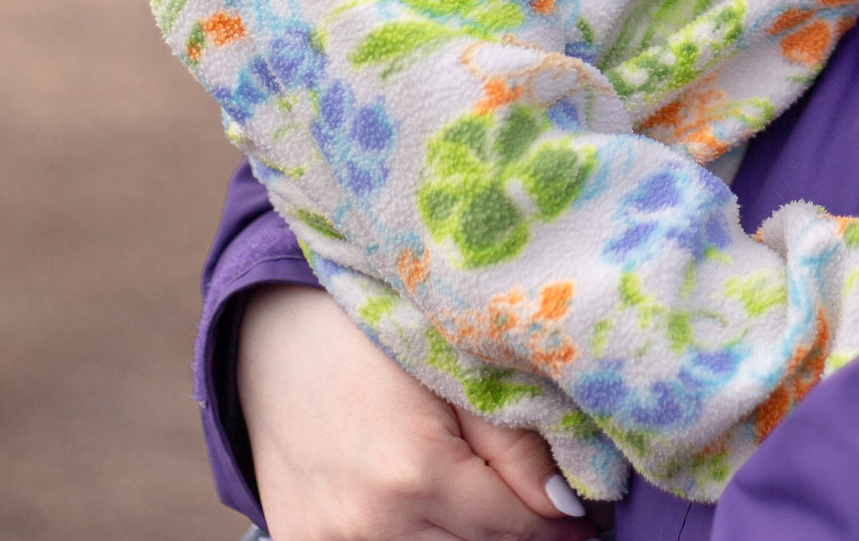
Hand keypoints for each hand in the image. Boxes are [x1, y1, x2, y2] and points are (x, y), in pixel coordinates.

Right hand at [238, 284, 595, 540]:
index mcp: (418, 471)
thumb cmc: (373, 341)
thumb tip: (567, 506)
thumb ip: (513, 445)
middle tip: (547, 520)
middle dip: (519, 540)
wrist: (271, 338)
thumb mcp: (453, 374)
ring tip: (495, 517)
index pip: (516, 529)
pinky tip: (439, 522)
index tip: (588, 524)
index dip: (560, 528)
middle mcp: (372, 522)